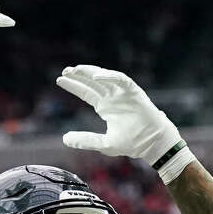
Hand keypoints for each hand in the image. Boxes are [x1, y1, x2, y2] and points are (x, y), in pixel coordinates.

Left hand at [56, 65, 181, 164]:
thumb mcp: (104, 143)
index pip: (86, 92)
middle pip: (92, 82)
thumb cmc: (132, 143)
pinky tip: (97, 76)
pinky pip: (121, 80)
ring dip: (91, 72)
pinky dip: (110, 76)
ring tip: (76, 69)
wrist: (153, 144)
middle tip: (65, 71)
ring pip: (105, 77)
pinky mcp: (134, 92)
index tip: (59, 80)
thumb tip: (64, 138)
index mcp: (105, 107)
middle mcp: (112, 97)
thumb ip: (85, 140)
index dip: (74, 86)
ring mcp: (123, 93)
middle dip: (79, 75)